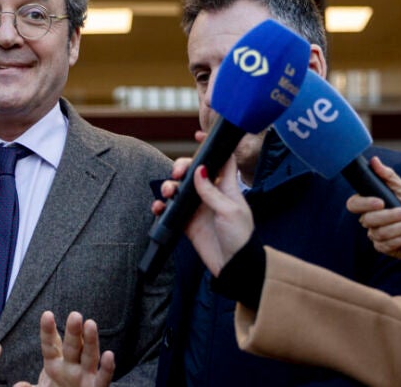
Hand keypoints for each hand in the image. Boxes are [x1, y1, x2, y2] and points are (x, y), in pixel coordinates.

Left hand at [13, 311, 113, 386]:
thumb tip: (19, 386)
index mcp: (54, 363)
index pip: (50, 345)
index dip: (48, 331)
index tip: (47, 315)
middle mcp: (71, 365)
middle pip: (72, 346)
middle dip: (73, 332)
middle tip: (75, 315)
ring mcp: (85, 375)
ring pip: (89, 356)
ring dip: (90, 341)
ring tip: (91, 324)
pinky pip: (103, 378)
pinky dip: (107, 368)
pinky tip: (109, 355)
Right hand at [154, 156, 253, 276]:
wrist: (234, 265)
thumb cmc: (240, 236)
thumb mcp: (229, 210)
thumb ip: (212, 190)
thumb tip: (199, 169)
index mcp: (227, 187)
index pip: (221, 160)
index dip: (211, 146)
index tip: (198, 135)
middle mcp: (211, 194)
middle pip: (193, 172)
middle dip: (182, 168)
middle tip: (177, 174)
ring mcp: (198, 207)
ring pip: (179, 189)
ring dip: (169, 186)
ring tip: (167, 193)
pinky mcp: (187, 222)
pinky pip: (170, 210)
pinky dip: (162, 207)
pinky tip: (159, 207)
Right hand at [347, 156, 400, 262]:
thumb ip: (389, 176)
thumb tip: (374, 161)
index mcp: (370, 205)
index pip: (353, 204)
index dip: (364, 203)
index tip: (381, 202)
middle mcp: (369, 220)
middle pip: (368, 220)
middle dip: (391, 216)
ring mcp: (375, 235)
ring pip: (380, 232)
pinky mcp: (384, 248)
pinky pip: (388, 244)